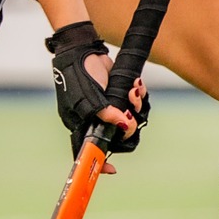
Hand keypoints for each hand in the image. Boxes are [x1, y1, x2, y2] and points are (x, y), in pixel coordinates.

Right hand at [46, 20, 149, 158]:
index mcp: (82, 123)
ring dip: (137, 106)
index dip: (100, 162)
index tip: (112, 169)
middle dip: (129, 126)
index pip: (89, 149)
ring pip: (131, 118)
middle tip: (130, 115)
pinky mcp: (119, 95)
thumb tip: (124, 126)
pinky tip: (136, 84)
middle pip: (119, 135)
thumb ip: (105, 113)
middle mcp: (96, 119)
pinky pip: (136, 103)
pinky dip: (139, 95)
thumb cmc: (79, 74)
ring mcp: (109, 107)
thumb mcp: (89, 96)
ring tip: (133, 91)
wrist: (84, 49)